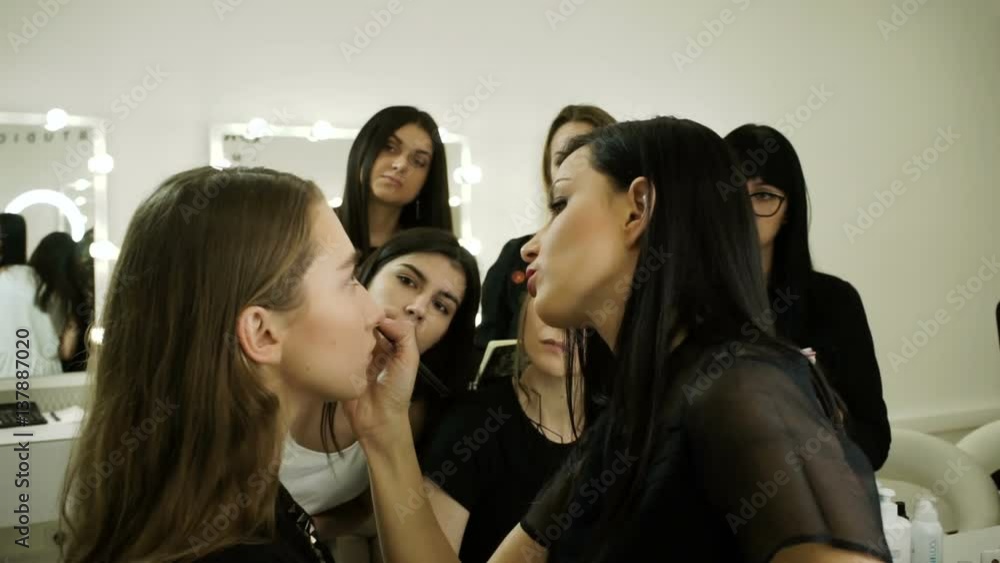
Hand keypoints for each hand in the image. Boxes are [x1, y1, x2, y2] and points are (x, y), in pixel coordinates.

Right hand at [343, 317, 419, 448]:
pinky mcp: (340, 366)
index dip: (378, 310)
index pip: (384, 318)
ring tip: (339, 320)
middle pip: (364, 323)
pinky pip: (336, 350)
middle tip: (350, 308)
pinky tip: (330, 336)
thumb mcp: (409, 360)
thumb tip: (383, 318)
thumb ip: (404, 335)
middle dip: (359, 315)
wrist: (378, 420)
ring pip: (349, 333)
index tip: (368, 305)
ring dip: (346, 327)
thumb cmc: (397, 390)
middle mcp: (372, 347)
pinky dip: (334, 342)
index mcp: (390, 344)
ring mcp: (354, 356)